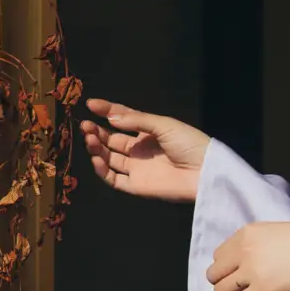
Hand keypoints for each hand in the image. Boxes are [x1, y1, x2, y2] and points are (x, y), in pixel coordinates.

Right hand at [83, 99, 210, 204]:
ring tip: (89, 137)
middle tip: (85, 124)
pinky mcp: (136, 186)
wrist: (204, 172)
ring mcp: (137, 168)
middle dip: (97, 131)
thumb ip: (136, 120)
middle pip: (112, 139)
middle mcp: (140, 149)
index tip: (91, 104)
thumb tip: (109, 117)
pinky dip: (102, 170)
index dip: (107, 111)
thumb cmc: (189, 143)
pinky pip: (114, 179)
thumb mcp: (163, 124)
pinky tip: (97, 158)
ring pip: (109, 158)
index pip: (123, 118)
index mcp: (148, 132)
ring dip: (97, 147)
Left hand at [209, 220, 289, 290]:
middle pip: (215, 274)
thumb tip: (247, 267)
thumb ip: (257, 246)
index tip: (231, 277)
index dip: (224, 269)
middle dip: (221, 284)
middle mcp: (243, 250)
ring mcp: (251, 271)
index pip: (219, 255)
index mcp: (247, 233)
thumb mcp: (276, 234)